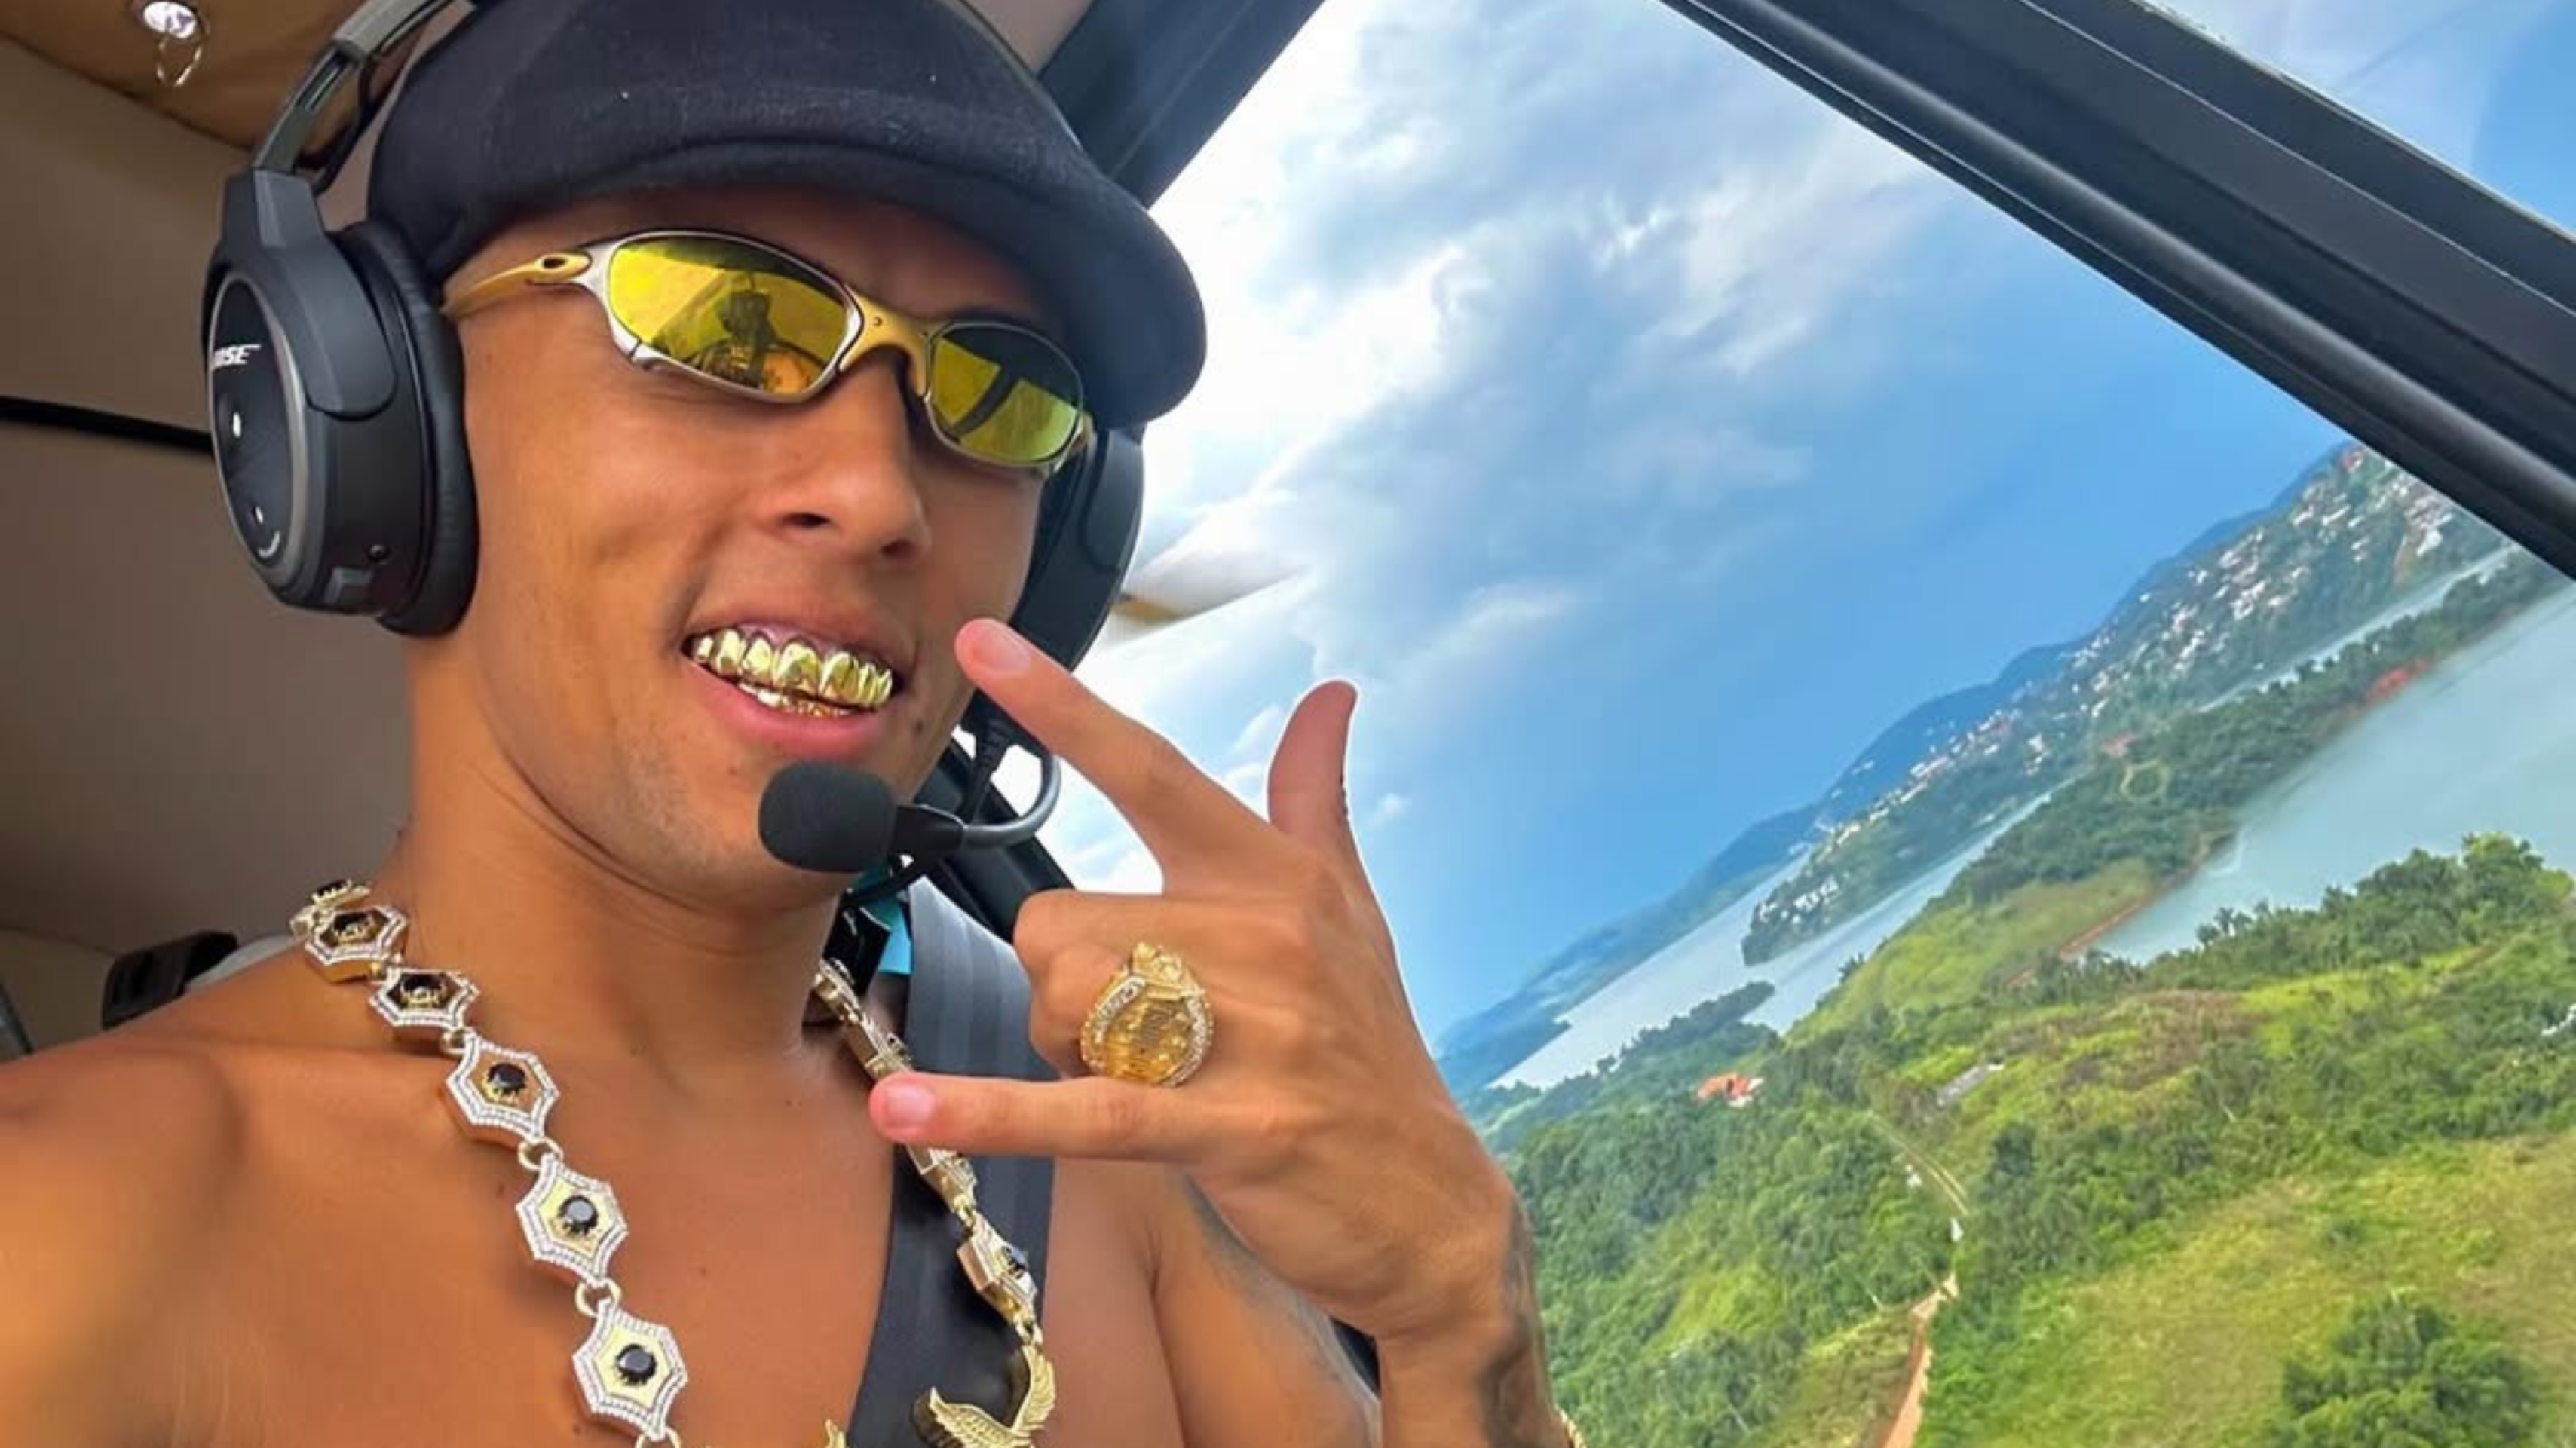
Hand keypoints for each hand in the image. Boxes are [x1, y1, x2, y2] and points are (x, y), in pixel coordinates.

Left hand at [866, 617, 1523, 1350]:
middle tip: (1130, 1032)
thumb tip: (1331, 695)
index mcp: (1274, 878)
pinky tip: (905, 1108)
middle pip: (1058, 920)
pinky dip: (986, 1113)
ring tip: (1136, 1076)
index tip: (982, 640)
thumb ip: (1315, 802)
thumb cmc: (1369, 1049)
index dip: (1062, 707)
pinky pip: (1078, 1107)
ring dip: (1061, 1049)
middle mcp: (1261, 938)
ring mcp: (1248, 1035)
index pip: (1151, 771)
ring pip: (1059, 999)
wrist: (1431, 1204)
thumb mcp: (1352, 915)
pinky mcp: (1225, 1128)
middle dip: (1059, 985)